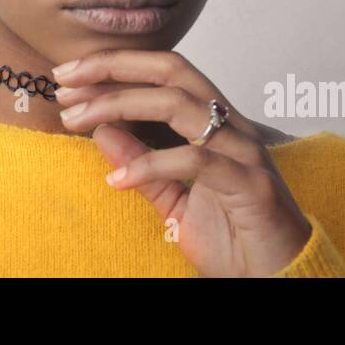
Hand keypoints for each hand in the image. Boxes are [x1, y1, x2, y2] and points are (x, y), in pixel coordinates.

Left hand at [52, 49, 311, 276]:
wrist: (280, 279)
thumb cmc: (233, 239)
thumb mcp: (174, 202)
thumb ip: (143, 167)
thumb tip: (101, 132)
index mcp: (215, 123)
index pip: (164, 72)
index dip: (116, 66)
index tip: (68, 76)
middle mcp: (232, 126)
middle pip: (171, 70)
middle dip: (112, 67)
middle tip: (64, 81)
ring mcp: (244, 150)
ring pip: (178, 104)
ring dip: (119, 105)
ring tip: (76, 120)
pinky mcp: (250, 183)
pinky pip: (196, 160)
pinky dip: (151, 165)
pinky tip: (115, 180)